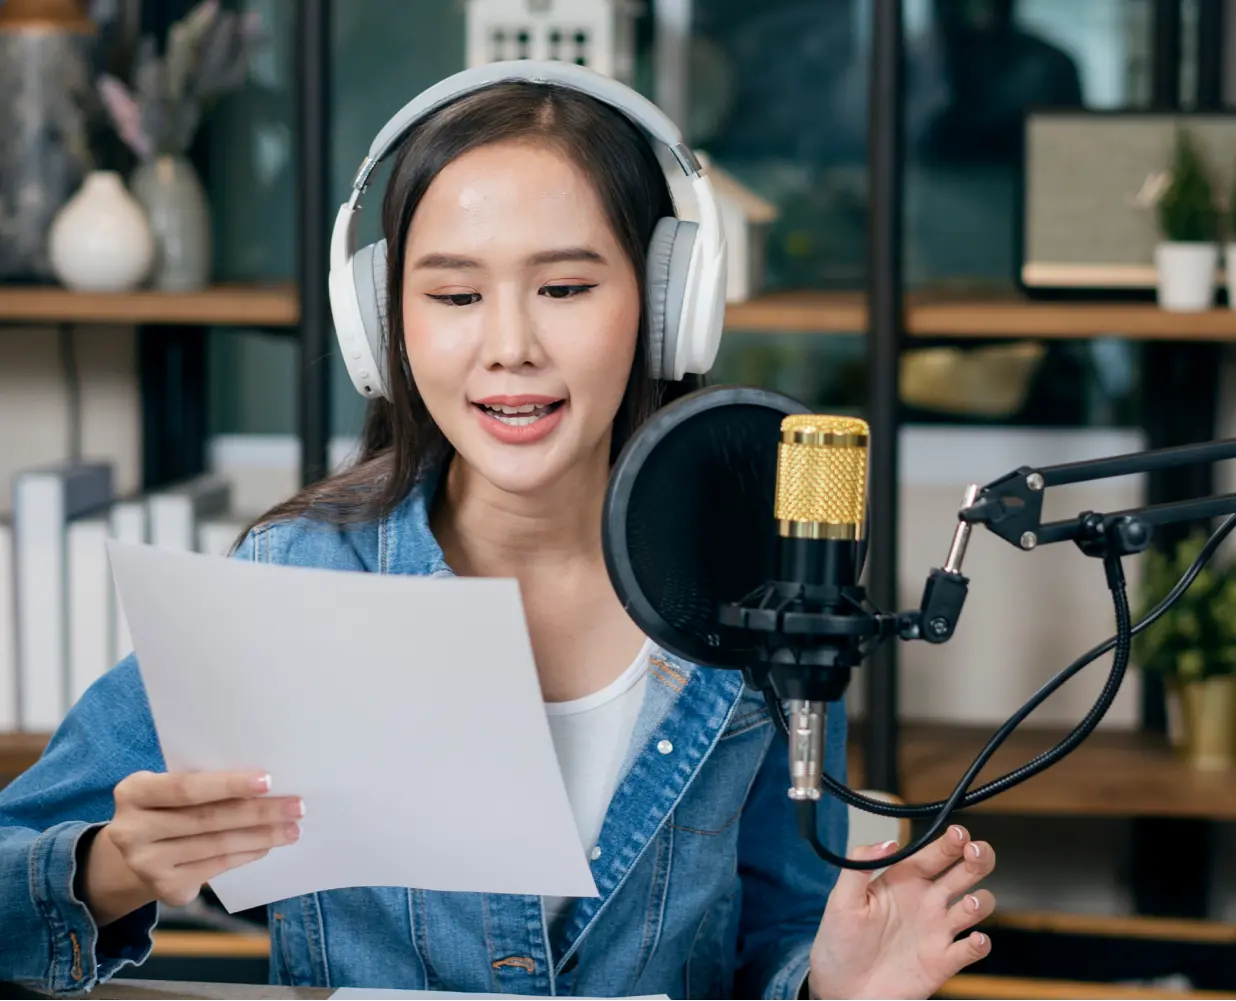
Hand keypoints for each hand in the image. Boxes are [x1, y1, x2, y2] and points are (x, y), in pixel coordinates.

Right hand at [82, 770, 301, 925]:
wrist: (135, 852)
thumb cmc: (167, 807)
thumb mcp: (171, 789)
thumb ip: (203, 783)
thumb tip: (266, 784)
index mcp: (133, 792)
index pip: (186, 787)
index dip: (228, 784)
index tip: (268, 780)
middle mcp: (131, 830)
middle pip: (207, 819)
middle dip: (258, 812)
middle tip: (297, 806)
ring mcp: (146, 864)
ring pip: (216, 845)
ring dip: (261, 836)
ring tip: (292, 828)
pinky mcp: (164, 888)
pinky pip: (216, 867)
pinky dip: (246, 854)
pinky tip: (268, 845)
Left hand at [807, 824, 994, 1000]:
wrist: (842, 989)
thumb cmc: (839, 942)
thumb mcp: (841, 900)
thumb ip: (858, 865)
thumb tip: (887, 842)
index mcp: (903, 880)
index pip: (934, 853)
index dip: (950, 841)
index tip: (958, 834)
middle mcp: (926, 901)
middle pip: (965, 872)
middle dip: (977, 858)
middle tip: (975, 852)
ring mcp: (937, 931)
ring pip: (976, 906)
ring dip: (981, 901)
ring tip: (968, 903)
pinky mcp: (943, 962)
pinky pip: (972, 950)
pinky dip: (980, 944)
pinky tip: (973, 939)